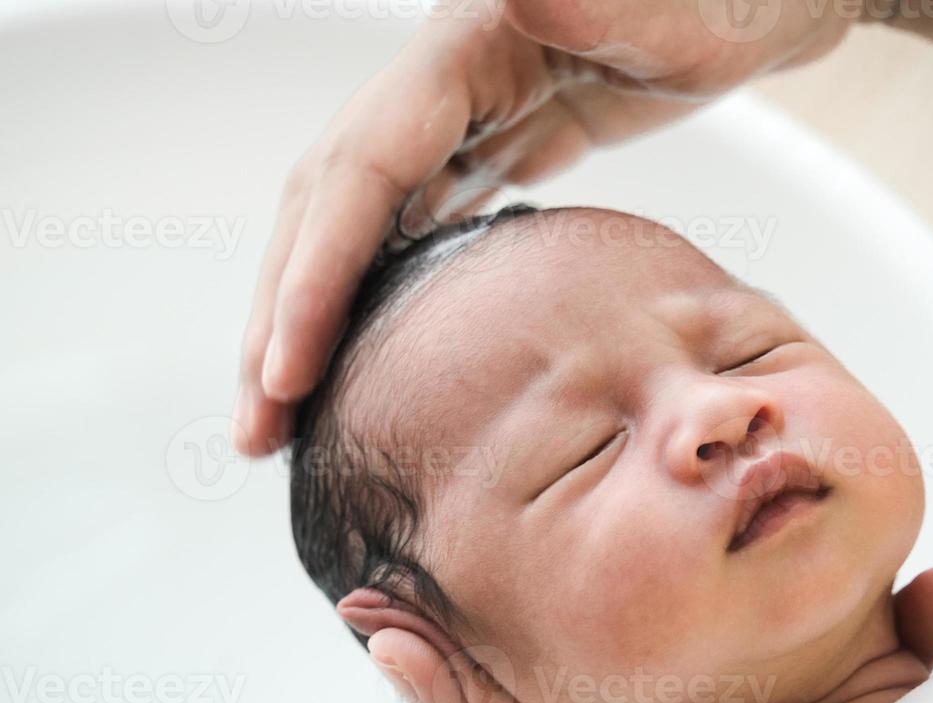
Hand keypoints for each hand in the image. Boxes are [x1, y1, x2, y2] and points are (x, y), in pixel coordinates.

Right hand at [234, 0, 867, 455]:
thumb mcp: (674, 8)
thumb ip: (599, 0)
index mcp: (464, 49)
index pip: (359, 171)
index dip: (313, 274)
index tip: (285, 371)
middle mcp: (442, 84)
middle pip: (327, 207)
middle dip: (283, 318)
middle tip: (258, 429)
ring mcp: (461, 119)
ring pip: (352, 228)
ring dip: (311, 319)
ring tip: (286, 418)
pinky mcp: (491, 147)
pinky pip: (406, 229)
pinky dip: (371, 297)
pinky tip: (366, 360)